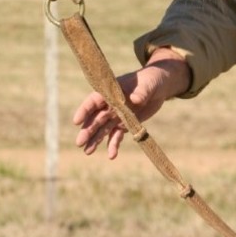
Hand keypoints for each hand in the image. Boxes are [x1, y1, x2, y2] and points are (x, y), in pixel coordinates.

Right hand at [71, 49, 190, 158]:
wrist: (159, 87)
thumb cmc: (150, 80)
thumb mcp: (147, 84)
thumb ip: (141, 92)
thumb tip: (135, 100)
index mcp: (111, 91)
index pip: (94, 100)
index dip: (85, 110)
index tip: (77, 121)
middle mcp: (110, 105)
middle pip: (96, 118)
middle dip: (87, 130)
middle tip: (80, 143)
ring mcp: (116, 115)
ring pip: (102, 129)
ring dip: (95, 141)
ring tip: (87, 152)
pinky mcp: (125, 124)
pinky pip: (116, 136)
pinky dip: (113, 145)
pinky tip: (112, 156)